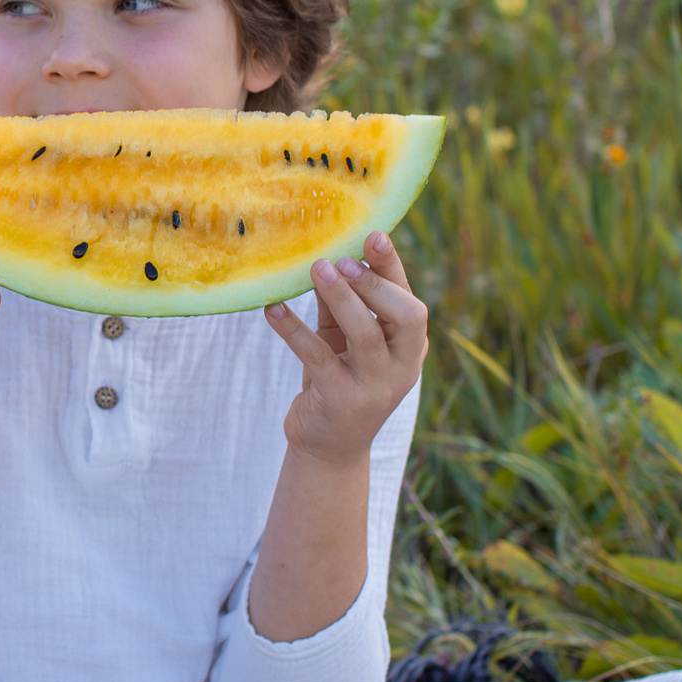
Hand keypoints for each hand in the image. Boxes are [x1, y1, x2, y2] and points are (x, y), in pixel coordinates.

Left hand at [261, 230, 428, 468]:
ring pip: (365, 336)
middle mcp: (403, 367)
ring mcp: (375, 387)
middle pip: (405, 318)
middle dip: (375, 284)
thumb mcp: (344, 341)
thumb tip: (325, 255)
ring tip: (315, 268)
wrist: (329, 447)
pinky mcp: (341, 400)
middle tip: (342, 259)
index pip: (410, 301)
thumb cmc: (340, 380)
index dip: (393, 268)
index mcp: (409, 347)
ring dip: (341, 299)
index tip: (373, 235)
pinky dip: (294, 330)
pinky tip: (272, 309)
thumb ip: (341, 304)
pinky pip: (317, 358)